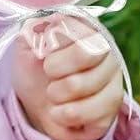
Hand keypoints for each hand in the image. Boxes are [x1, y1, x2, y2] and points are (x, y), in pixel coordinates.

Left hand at [12, 12, 124, 139]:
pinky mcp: (113, 107)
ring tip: (53, 96)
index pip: (77, 26)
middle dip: (57, 68)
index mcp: (86, 29)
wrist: (39, 109)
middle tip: (49, 75)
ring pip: (85, 84)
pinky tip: (60, 112)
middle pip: (88, 52)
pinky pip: (92, 111)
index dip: (53, 44)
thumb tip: (50, 24)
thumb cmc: (35, 72)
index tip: (43, 54)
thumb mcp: (26, 47)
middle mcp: (107, 50)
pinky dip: (66, 115)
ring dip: (57, 94)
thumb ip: (35, 31)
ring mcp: (113, 79)